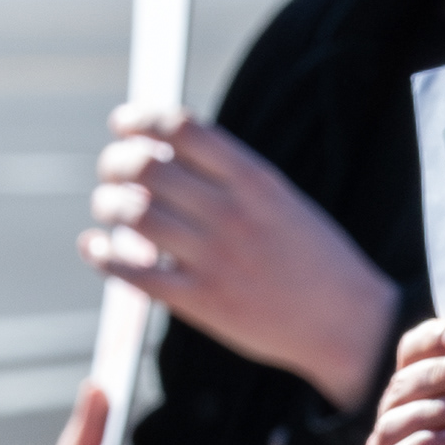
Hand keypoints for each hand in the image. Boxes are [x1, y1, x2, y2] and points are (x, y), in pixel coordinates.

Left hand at [85, 107, 395, 409]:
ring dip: (107, 204)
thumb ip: (232, 176)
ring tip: (108, 208)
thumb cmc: (316, 261)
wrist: (349, 325)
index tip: (123, 125)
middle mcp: (233, 214)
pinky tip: (95, 248)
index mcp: (256, 182)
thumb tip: (167, 150)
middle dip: (115, 162)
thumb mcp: (283, 202)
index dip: (141, 120)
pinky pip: (134, 273)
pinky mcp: (203, 302)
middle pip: (147, 167)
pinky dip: (103, 255)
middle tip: (111, 171)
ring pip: (133, 214)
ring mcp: (216, 259)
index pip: (183, 129)